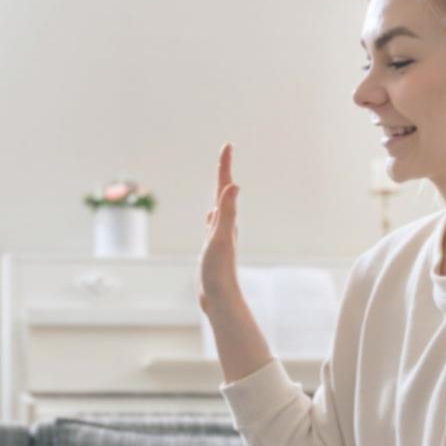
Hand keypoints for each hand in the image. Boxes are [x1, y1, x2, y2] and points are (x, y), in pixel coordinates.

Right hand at [198, 143, 240, 312]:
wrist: (220, 298)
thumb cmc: (219, 271)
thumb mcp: (220, 238)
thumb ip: (227, 213)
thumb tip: (234, 186)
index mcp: (226, 220)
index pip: (225, 187)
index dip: (225, 166)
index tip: (227, 146)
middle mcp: (225, 225)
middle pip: (224, 192)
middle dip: (223, 172)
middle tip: (224, 155)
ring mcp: (220, 236)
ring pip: (220, 207)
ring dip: (219, 191)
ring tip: (221, 180)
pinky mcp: (214, 248)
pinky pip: (213, 223)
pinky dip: (212, 213)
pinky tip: (211, 215)